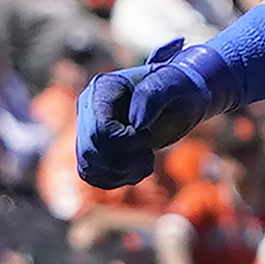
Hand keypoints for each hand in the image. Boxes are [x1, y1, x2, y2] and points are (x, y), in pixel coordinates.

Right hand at [75, 37, 221, 187]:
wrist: (177, 99)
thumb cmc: (177, 87)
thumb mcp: (172, 84)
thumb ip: (153, 96)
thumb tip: (136, 123)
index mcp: (103, 88)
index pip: (99, 128)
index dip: (125, 142)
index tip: (148, 135)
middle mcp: (88, 109)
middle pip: (91, 150)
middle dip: (125, 160)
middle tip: (149, 153)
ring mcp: (88, 129)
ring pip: (90, 165)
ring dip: (122, 172)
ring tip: (147, 159)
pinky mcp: (93, 149)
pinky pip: (94, 175)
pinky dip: (118, 179)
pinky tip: (137, 168)